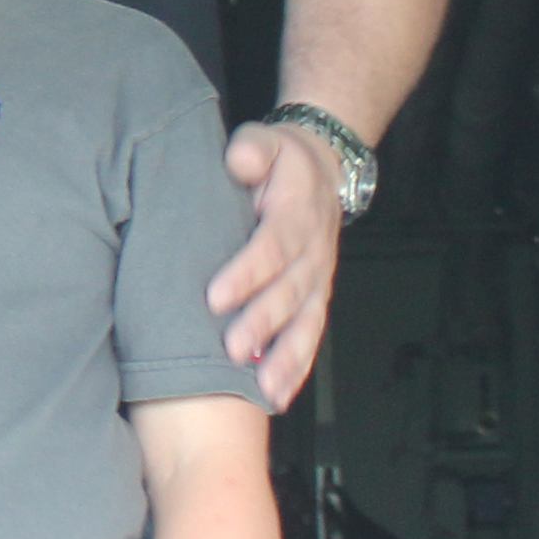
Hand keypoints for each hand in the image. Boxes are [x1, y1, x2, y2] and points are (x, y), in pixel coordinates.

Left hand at [206, 122, 348, 408]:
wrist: (322, 172)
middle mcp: (312, 252)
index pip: (272, 246)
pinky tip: (277, 396)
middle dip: (261, 323)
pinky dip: (296, 368)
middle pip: (288, 292)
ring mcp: (318, 279)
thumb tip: (240, 161)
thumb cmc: (280, 160)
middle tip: (231, 350)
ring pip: (304, 323)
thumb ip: (253, 149)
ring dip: (284, 358)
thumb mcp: (266, 141)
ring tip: (262, 389)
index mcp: (296, 213)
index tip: (216, 297)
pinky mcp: (316, 298)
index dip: (247, 272)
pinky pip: (310, 336)